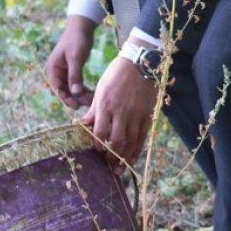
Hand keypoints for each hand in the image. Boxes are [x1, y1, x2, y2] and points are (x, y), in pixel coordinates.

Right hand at [46, 15, 96, 108]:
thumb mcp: (76, 57)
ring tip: (92, 100)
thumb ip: (75, 75)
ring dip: (80, 95)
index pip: (57, 89)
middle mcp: (56, 72)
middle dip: (75, 98)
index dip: (66, 99)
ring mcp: (63, 72)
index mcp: (53, 69)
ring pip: (70, 89)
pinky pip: (75, 84)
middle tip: (89, 105)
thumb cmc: (76, 40)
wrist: (81, 27)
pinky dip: (82, 89)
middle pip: (64, 91)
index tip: (76, 106)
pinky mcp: (71, 71)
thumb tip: (75, 93)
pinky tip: (91, 94)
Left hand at [81, 49, 157, 168]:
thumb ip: (93, 110)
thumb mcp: (100, 89)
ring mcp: (136, 114)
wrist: (141, 62)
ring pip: (130, 142)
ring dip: (123, 158)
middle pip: (116, 141)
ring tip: (118, 168)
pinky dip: (136, 151)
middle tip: (106, 164)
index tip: (96, 150)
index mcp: (106, 105)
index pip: (100, 132)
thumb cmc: (116, 74)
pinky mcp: (148, 115)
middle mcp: (121, 112)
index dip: (97, 145)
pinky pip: (142, 137)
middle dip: (110, 156)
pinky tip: (132, 160)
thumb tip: (83, 126)